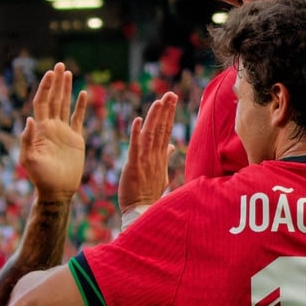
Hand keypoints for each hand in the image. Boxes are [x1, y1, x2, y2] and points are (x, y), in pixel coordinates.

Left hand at [20, 63, 87, 202]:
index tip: (49, 73)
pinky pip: (78, 118)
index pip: (42, 102)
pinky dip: (80, 106)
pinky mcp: (75, 139)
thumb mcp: (29, 160)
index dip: (45, 87)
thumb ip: (27, 141)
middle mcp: (51, 127)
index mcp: (41, 129)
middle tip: (59, 65)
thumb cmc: (41, 178)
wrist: (57, 190)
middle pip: (53, 99)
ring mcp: (63, 132)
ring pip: (65, 104)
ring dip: (66, 89)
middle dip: (56, 82)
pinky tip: (82, 93)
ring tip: (67, 72)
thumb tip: (29, 119)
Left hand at [118, 92, 177, 212]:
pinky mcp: (134, 166)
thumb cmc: (149, 194)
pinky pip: (135, 147)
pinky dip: (136, 133)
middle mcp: (155, 156)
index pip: (166, 131)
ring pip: (151, 135)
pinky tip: (138, 120)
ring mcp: (145, 161)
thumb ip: (165, 157)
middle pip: (161, 129)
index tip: (172, 99)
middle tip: (170, 94)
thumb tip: (170, 146)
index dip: (169, 114)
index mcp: (160, 156)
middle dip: (166, 111)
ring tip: (159, 101)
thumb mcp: (161, 174)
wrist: (141, 212)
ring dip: (154, 117)